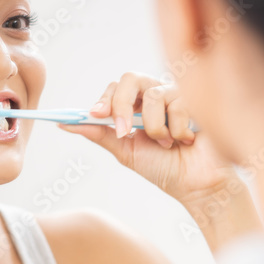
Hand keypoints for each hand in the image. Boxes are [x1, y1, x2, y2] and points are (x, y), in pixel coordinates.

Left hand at [58, 72, 238, 204]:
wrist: (196, 185)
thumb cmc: (164, 169)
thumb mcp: (126, 151)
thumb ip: (100, 134)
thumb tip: (66, 124)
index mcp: (137, 106)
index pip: (115, 88)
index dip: (105, 99)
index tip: (95, 115)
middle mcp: (156, 96)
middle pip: (130, 78)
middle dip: (121, 104)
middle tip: (125, 132)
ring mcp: (176, 95)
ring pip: (152, 96)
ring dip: (155, 129)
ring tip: (168, 145)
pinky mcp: (197, 99)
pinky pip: (177, 105)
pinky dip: (178, 130)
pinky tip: (188, 140)